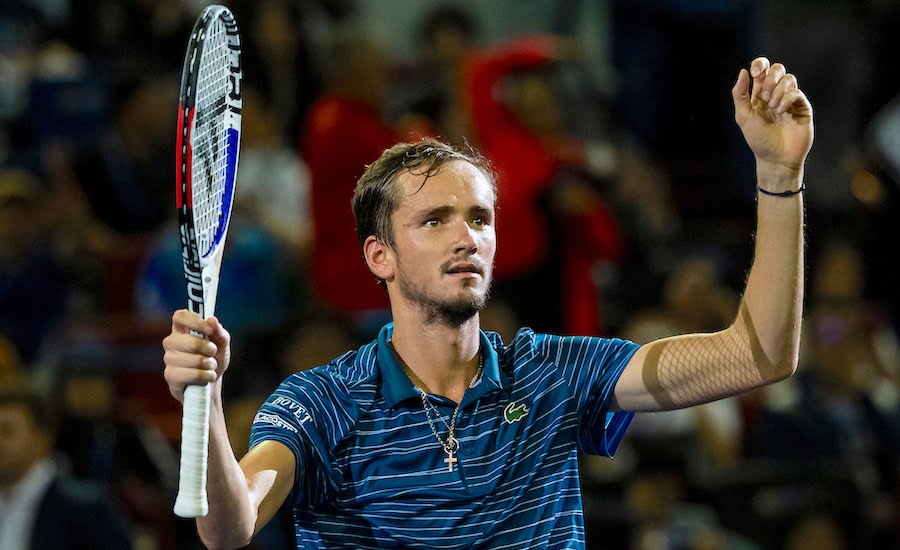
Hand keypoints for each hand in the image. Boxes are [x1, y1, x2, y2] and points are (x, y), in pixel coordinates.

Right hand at [162, 310, 231, 401]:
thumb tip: (212, 320)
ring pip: (194, 360)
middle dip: (208, 349)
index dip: (194, 321)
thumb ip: (219, 332)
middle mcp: (171, 342)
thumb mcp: (222, 344)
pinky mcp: (170, 376)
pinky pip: (192, 375)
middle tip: (213, 352)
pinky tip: (208, 377)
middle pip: (189, 341)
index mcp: (182, 329)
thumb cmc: (214, 358)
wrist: (210, 382)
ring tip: (211, 366)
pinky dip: (206, 376)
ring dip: (210, 364)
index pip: (180, 316)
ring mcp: (169, 359)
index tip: (209, 330)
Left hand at [732, 57, 813, 173]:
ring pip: (789, 78)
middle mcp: (775, 94)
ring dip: (778, 91)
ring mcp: (790, 100)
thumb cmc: (758, 140)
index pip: (762, 69)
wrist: (776, 158)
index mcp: (759, 95)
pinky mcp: (802, 107)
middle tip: (764, 97)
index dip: (760, 64)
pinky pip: (796, 92)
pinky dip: (787, 98)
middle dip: (770, 78)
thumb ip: (740, 95)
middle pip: (777, 69)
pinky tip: (781, 111)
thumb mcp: (743, 117)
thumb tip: (743, 71)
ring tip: (773, 108)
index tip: (756, 72)